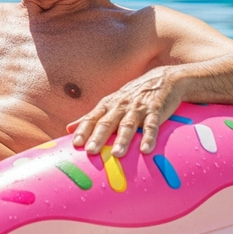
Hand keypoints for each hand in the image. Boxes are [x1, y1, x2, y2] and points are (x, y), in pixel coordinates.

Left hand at [66, 67, 182, 156]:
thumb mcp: (110, 103)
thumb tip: (68, 129)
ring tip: (117, 154)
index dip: (83, 130)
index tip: (75, 144)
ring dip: (122, 139)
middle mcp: (120, 106)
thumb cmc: (132, 96)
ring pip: (128, 124)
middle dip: (98, 137)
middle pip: (107, 122)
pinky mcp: (156, 111)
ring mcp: (138, 108)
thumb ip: (91, 117)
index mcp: (107, 105)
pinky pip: (152, 125)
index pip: (92, 118)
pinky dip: (149, 137)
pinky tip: (145, 150)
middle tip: (90, 151)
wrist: (164, 79)